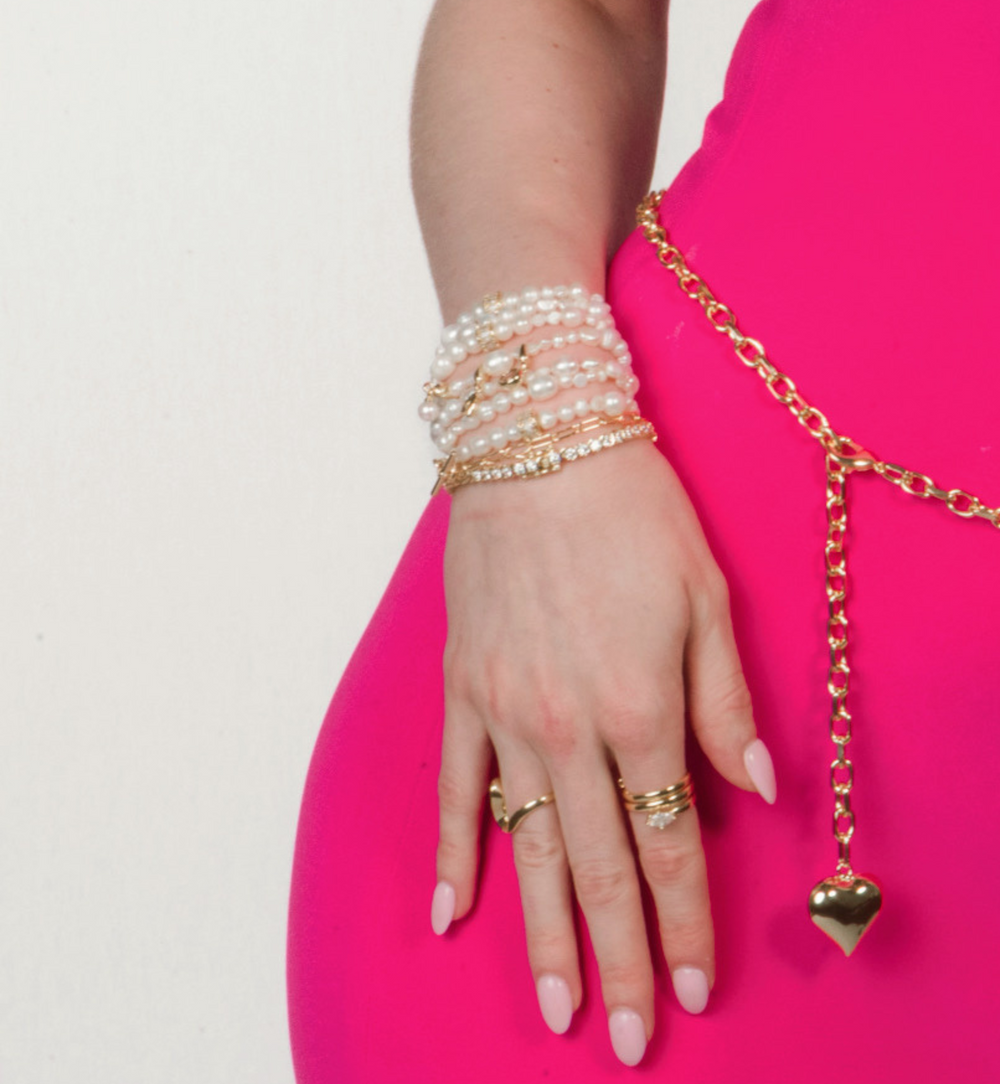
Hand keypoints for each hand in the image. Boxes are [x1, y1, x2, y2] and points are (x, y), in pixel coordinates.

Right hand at [431, 435, 775, 1065]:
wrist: (536, 445)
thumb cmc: (631, 513)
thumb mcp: (706, 596)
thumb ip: (726, 702)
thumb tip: (756, 788)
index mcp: (639, 705)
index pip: (670, 842)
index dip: (685, 923)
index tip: (695, 987)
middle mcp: (568, 727)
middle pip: (598, 867)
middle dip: (620, 960)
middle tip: (625, 1039)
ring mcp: (505, 713)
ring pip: (527, 848)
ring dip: (543, 936)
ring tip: (558, 1008)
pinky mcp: (462, 690)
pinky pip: (456, 789)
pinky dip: (456, 854)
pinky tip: (454, 913)